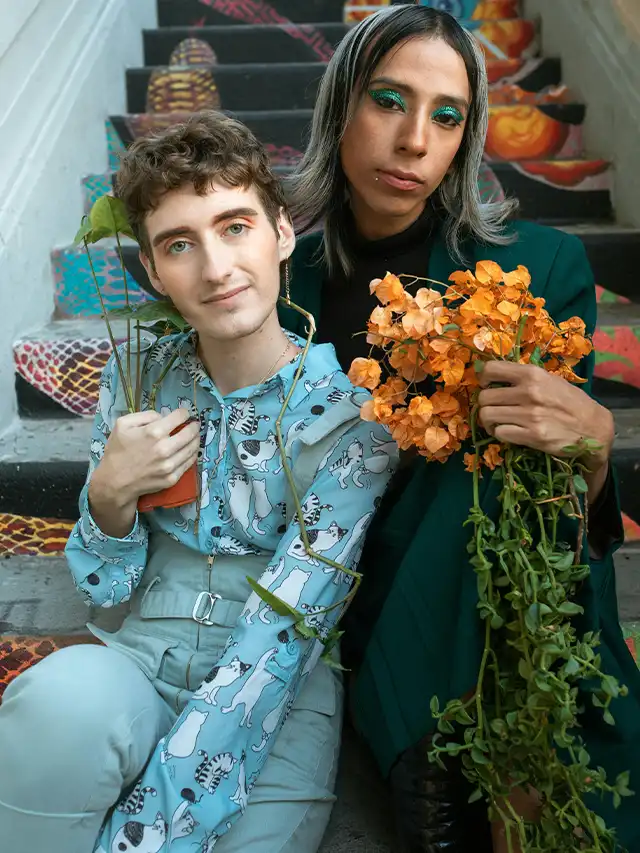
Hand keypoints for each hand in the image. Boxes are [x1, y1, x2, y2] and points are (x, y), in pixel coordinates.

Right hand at [91, 407, 199, 509]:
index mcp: (154, 432)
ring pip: (192, 449)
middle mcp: (165, 448)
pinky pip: (188, 464)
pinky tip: (190, 451)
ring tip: (195, 437)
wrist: (114, 481)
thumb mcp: (123, 424)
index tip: (185, 413)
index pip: (179, 417)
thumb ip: (145, 415)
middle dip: (194, 427)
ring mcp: (170, 465)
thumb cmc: (117, 451)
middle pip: (190, 433)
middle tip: (195, 425)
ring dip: (196, 440)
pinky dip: (191, 455)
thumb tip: (163, 417)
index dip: (184, 413)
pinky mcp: (171, 478)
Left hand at [477, 362, 613, 500]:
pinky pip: (500, 433)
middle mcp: (529, 392)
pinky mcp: (532, 435)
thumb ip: (524, 378)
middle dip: (485, 405)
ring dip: (488, 422)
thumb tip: (494, 378)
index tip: (487, 386)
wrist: (593, 427)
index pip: (491, 370)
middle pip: (484, 397)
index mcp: (532, 374)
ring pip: (487, 416)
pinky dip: (499, 434)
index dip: (483, 379)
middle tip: (493, 409)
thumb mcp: (549, 380)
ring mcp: (530, 415)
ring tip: (497, 423)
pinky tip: (508, 432)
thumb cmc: (570, 402)